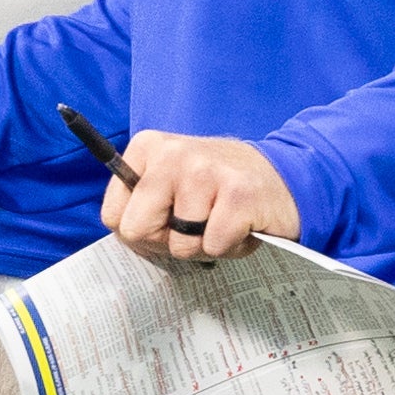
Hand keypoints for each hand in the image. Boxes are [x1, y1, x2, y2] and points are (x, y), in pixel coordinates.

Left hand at [107, 133, 298, 262]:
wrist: (282, 176)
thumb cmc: (218, 188)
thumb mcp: (169, 182)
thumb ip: (139, 203)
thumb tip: (124, 234)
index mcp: (148, 148)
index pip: (112, 215)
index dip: (141, 231)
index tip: (167, 218)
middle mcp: (172, 153)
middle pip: (136, 231)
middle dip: (166, 241)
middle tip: (194, 224)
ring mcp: (206, 172)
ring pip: (179, 245)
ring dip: (204, 244)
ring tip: (221, 220)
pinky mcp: (239, 194)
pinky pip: (214, 246)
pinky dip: (230, 246)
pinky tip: (241, 224)